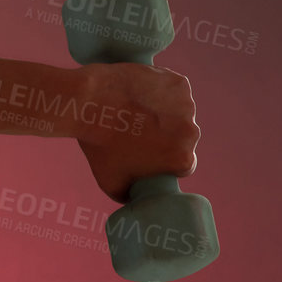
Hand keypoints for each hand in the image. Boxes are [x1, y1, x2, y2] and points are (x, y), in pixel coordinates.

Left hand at [74, 63, 199, 202]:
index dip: (165, 161)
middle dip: (165, 136)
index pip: (182, 165)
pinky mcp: (179, 83)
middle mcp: (191, 133)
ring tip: (136, 112)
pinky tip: (142, 95)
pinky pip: (175, 90)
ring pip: (179, 113)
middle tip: (136, 131)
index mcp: (182, 159)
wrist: (90, 104)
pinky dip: (162, 91)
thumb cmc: (99, 146)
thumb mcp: (111, 183)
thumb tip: (134, 197)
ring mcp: (186, 106)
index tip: (149, 155)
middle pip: (182, 138)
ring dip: (164, 113)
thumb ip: (129, 195)